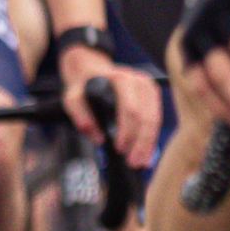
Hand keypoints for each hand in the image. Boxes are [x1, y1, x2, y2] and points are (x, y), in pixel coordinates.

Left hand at [57, 45, 160, 166]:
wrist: (91, 70)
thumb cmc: (83, 85)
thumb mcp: (72, 98)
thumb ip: (80, 115)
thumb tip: (97, 137)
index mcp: (119, 79)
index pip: (130, 109)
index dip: (127, 132)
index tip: (120, 149)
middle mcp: (137, 80)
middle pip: (146, 116)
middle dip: (140, 142)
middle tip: (132, 161)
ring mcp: (147, 86)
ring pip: (155, 119)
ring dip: (148, 143)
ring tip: (140, 161)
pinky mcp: (152, 93)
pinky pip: (157, 118)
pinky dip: (152, 137)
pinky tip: (146, 151)